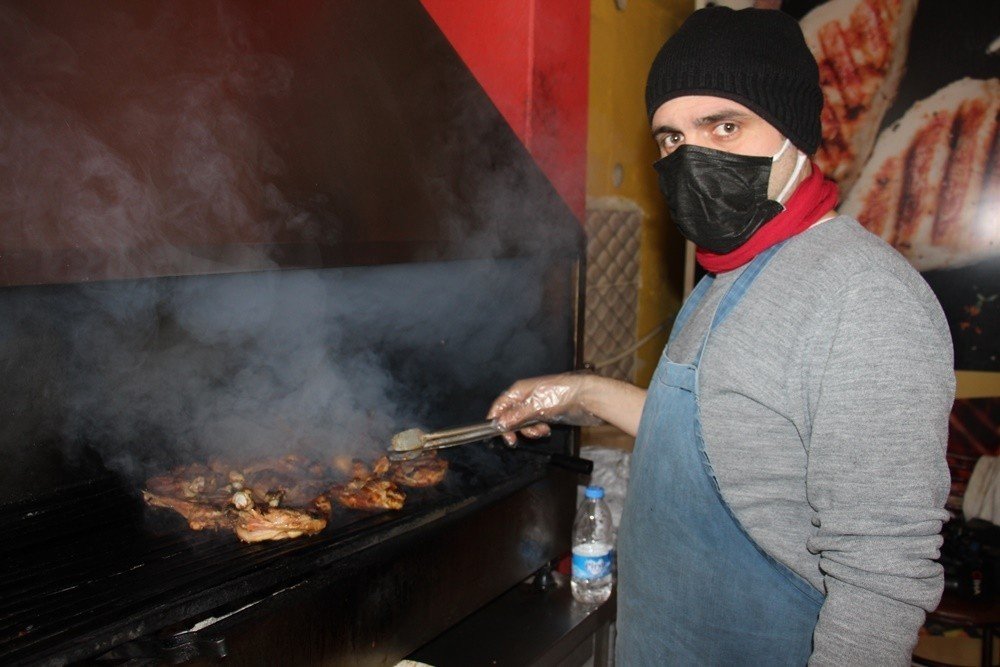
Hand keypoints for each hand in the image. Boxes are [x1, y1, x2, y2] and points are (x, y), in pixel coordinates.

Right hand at [486, 372, 601, 444]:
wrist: (586, 397)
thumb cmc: (562, 394)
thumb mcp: (536, 405)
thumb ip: (516, 415)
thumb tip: (499, 423)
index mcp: (519, 390)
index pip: (500, 405)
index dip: (496, 419)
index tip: (497, 433)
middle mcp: (525, 397)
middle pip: (509, 416)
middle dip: (513, 429)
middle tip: (515, 440)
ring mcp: (535, 406)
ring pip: (522, 423)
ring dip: (528, 431)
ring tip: (540, 431)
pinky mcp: (545, 413)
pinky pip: (534, 425)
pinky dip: (538, 430)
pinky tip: (546, 429)